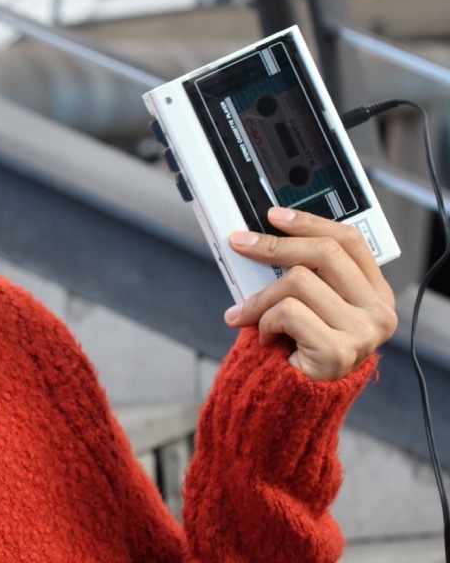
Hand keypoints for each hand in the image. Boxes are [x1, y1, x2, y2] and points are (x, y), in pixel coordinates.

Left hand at [223, 206, 397, 380]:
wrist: (293, 401)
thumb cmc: (297, 349)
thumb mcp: (305, 304)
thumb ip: (299, 273)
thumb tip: (257, 239)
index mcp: (374, 293)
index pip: (349, 242)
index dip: (310, 222)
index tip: (274, 215)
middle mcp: (377, 312)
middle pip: (324, 253)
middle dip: (273, 244)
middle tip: (240, 243)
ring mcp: (363, 333)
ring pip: (297, 281)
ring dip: (261, 298)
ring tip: (253, 318)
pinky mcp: (339, 352)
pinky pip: (287, 312)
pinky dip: (263, 322)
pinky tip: (267, 339)